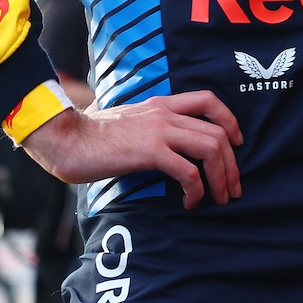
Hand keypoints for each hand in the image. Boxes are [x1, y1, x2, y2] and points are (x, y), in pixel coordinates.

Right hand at [22, 91, 244, 210]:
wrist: (65, 138)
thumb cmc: (90, 135)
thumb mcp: (126, 121)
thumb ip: (145, 126)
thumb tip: (156, 143)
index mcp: (161, 104)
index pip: (209, 100)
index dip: (230, 120)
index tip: (237, 144)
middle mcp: (165, 113)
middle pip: (218, 132)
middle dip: (232, 163)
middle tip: (234, 187)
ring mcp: (159, 131)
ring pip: (211, 148)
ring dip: (222, 177)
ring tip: (220, 198)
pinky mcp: (150, 152)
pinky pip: (187, 172)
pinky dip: (197, 190)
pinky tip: (190, 203)